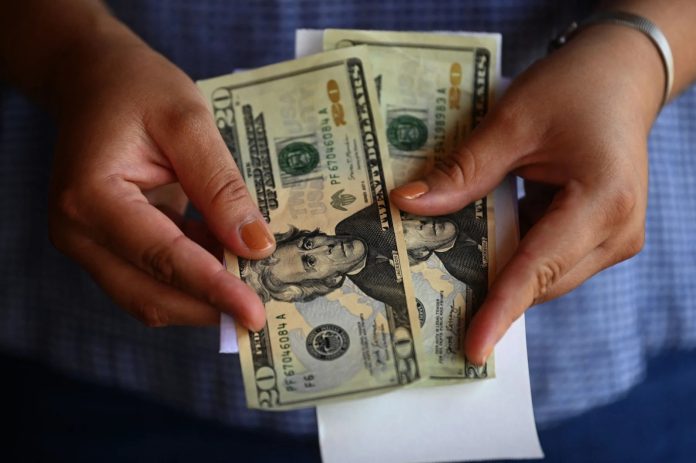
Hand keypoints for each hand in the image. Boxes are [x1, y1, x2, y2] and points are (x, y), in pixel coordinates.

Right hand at [47, 30, 273, 329]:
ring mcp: (90, 243)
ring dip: (204, 296)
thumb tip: (255, 245)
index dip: (212, 289)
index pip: (160, 258)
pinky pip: (154, 276)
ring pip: (151, 295)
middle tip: (264, 311)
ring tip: (255, 285)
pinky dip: (195, 276)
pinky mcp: (109, 245)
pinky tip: (231, 261)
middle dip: (208, 306)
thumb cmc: (137, 89)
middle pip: (149, 294)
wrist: (94, 79)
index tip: (255, 312)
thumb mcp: (187, 122)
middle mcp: (79, 232)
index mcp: (91, 197)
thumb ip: (220, 186)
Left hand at [392, 25, 663, 363]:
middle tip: (431, 304)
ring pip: (546, 275)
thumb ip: (463, 171)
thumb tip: (407, 205)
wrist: (620, 74)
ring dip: (499, 273)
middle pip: (542, 280)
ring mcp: (614, 237)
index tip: (472, 347)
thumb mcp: (512, 122)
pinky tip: (477, 246)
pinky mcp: (600, 234)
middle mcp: (617, 232)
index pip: (540, 268)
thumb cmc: (574, 88)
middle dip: (490, 293)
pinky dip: (514, 255)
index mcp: (602, 202)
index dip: (502, 309)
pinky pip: (551, 258)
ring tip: (445, 275)